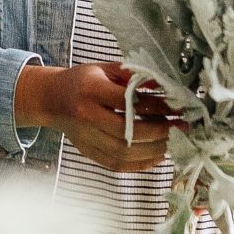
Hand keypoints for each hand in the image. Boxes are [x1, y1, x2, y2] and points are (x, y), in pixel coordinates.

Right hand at [14, 62, 177, 171]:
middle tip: (183, 126)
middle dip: (160, 131)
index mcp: (90, 90)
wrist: (50, 99)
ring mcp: (86, 137)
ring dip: (154, 149)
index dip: (156, 105)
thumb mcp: (104, 69)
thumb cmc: (81, 81)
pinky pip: (117, 164)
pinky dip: (140, 163)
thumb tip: (164, 84)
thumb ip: (131, 76)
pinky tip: (157, 156)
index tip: (178, 106)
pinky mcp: (88, 152)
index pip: (127, 101)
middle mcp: (86, 116)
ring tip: (175, 141)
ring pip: (124, 152)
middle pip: (127, 131)